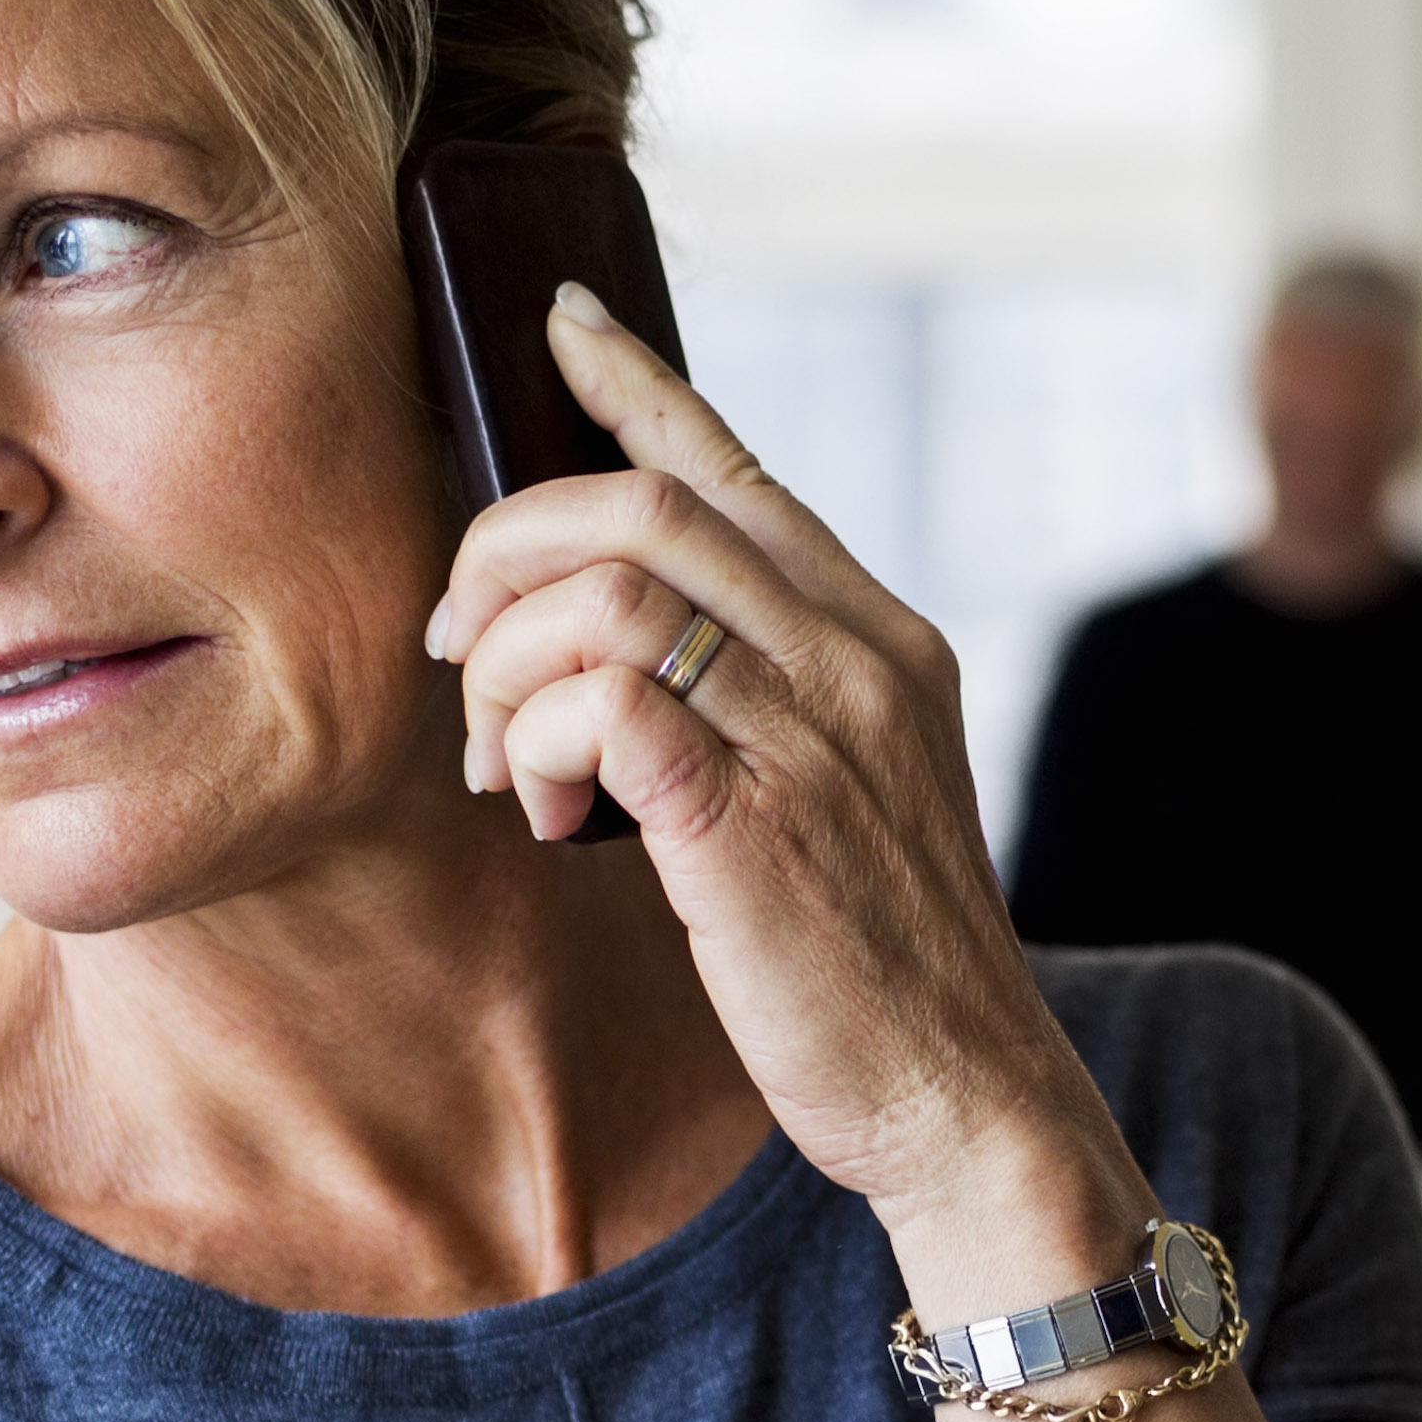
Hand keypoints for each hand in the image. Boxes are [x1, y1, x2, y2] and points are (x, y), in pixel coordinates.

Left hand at [426, 290, 1143, 1295]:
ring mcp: (811, 733)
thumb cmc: (884, 963)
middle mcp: (856, 660)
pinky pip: (599, 703)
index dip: (636, 383)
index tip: (561, 327)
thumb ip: (772, 702)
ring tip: (501, 759)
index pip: (740, 468)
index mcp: (883, 637)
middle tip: (457, 645)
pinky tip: (543, 813)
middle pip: (639, 505)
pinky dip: (535, 741)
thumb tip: (625, 653)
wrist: (964, 1094)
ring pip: (606, 591)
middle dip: (505, 550)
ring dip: (504, 660)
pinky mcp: (750, 818)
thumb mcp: (855, 794)